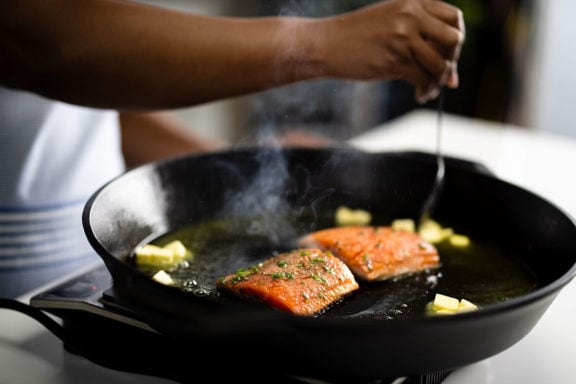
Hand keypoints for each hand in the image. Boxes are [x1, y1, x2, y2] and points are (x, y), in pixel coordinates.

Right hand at [317, 0, 464, 102]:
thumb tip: (445, 62)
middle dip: (452, 60)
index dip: (457, 38)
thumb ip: (415, 31)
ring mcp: (403, 38)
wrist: (325, 44)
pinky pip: (423, 79)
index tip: (449, 54)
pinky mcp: (394, 60)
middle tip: (443, 74)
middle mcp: (411, 16)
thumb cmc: (354, 36)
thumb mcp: (388, 20)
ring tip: (429, 89)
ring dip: (439, 81)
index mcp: (412, 2)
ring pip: (440, 63)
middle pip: (453, 39)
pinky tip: (419, 95)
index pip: (453, 17)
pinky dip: (426, 91)